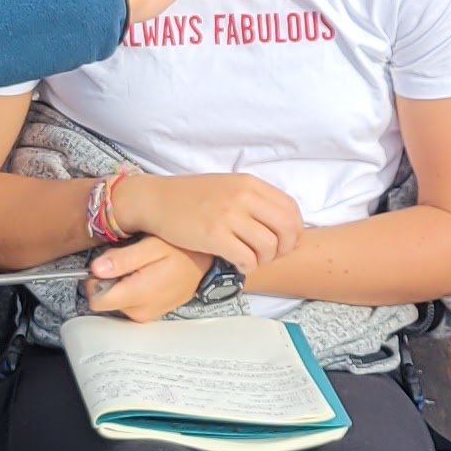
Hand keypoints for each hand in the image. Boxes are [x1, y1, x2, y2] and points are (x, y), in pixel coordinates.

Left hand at [82, 238, 208, 322]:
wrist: (204, 260)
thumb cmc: (181, 250)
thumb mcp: (151, 246)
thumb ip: (122, 259)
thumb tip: (96, 269)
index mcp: (137, 294)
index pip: (96, 301)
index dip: (95, 281)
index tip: (105, 266)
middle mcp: (140, 311)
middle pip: (105, 301)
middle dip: (109, 282)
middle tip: (128, 263)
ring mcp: (147, 315)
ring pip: (116, 303)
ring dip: (121, 285)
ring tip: (140, 268)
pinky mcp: (151, 314)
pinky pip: (129, 304)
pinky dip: (132, 290)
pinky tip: (146, 277)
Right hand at [116, 168, 305, 269]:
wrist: (156, 200)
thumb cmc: (191, 197)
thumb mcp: (228, 186)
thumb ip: (254, 199)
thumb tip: (281, 223)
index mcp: (250, 184)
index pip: (291, 209)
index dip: (293, 231)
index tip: (283, 242)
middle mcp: (243, 197)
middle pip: (287, 229)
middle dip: (284, 248)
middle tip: (270, 255)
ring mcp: (229, 216)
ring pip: (269, 247)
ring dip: (264, 259)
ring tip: (250, 259)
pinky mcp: (214, 235)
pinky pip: (247, 258)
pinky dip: (247, 266)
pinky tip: (237, 264)